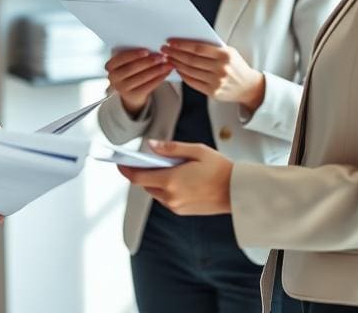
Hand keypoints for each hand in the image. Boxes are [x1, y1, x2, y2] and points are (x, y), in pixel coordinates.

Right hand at [105, 48, 173, 115]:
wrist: (130, 90)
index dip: (133, 55)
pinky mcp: (133, 95)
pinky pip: (148, 86)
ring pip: (141, 78)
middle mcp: (113, 78)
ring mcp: (122, 88)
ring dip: (156, 70)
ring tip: (167, 64)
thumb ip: (134, 54)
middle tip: (161, 57)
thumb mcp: (127, 61)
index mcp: (110, 65)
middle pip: (132, 68)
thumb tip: (151, 47)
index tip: (147, 51)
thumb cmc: (130, 69)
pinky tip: (166, 73)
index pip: (121, 58)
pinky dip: (159, 78)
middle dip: (148, 62)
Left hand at [117, 140, 233, 214]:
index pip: (138, 177)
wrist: (237, 192)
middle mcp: (171, 197)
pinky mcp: (182, 211)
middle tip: (146, 159)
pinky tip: (176, 177)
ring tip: (166, 167)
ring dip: (154, 180)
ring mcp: (176, 206)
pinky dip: (165, 188)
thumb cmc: (220, 169)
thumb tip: (151, 145)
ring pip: (155, 192)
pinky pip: (166, 199)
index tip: (120, 162)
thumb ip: (171, 148)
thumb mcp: (196, 151)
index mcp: (171, 181)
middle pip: (145, 185)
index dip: (126, 170)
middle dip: (142, 172)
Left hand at [161, 39, 264, 109]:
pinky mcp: (212, 92)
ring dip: (176, 64)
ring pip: (190, 71)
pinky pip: (193, 82)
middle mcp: (221, 68)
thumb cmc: (236, 66)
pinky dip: (183, 75)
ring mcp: (216, 82)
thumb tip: (187, 42)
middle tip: (165, 49)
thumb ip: (212, 48)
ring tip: (168, 58)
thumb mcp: (229, 52)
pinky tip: (178, 69)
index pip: (198, 48)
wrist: (248, 87)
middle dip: (175, 53)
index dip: (182, 45)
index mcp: (225, 55)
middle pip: (191, 60)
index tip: (171, 42)